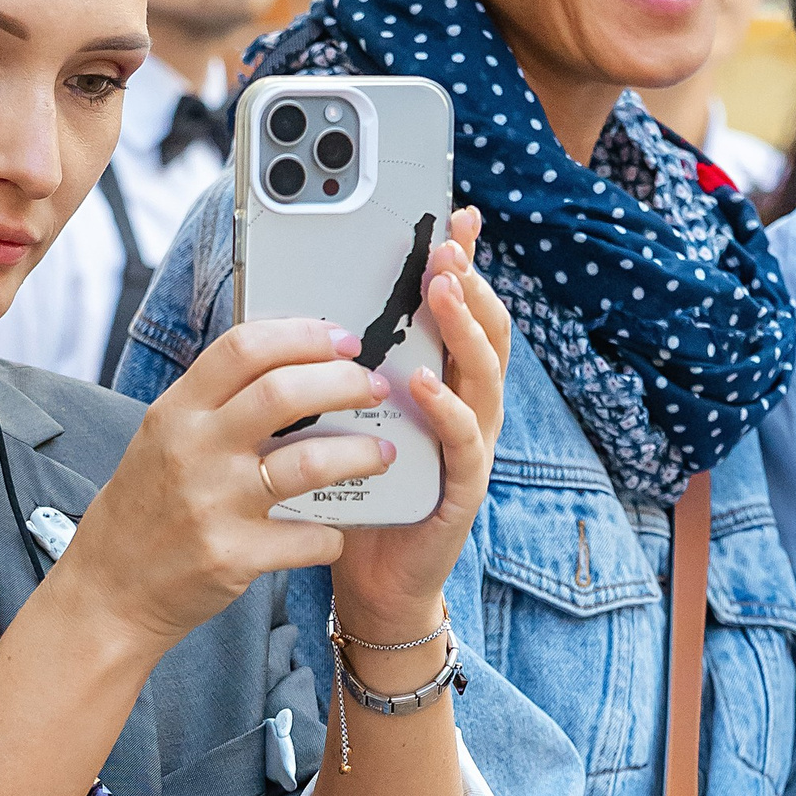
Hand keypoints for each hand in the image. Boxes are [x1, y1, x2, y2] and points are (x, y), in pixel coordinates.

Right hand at [54, 317, 393, 656]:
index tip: (343, 339)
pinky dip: (333, 532)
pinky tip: (336, 530)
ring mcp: (212, 505)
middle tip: (374, 389)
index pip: (245, 348)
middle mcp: (192, 451)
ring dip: (360, 453)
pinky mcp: (233, 558)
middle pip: (284, 393)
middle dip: (346, 383)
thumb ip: (213, 402)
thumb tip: (288, 360)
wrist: (109, 592)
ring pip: (310, 462)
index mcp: (175, 412)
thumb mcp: (161, 439)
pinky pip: (308, 537)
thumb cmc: (144, 508)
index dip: (304, 335)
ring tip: (383, 454)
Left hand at [331, 209, 509, 641]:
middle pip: (484, 331)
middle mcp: (467, 407)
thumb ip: (348, 367)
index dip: (467, 263)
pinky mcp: (461, 490)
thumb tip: (311, 301)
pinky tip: (426, 385)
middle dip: (469, 283)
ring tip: (442, 293)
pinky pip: (463, 444)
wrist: (369, 579)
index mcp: (442, 382)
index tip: (458, 215)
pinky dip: (446, 411)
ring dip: (463, 331)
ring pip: (482, 377)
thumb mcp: (348, 414)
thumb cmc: (356, 491)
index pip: (461, 311)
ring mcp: (471, 447)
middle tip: (446, 245)